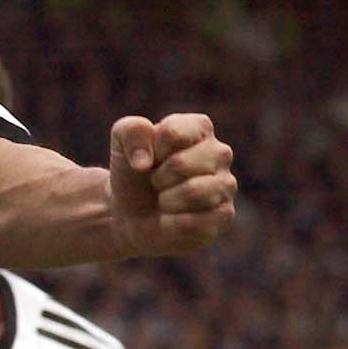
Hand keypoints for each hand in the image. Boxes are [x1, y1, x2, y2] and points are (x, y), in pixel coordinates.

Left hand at [108, 113, 236, 256]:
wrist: (131, 213)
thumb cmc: (134, 172)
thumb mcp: (121, 143)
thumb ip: (130, 131)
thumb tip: (144, 161)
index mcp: (199, 127)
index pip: (173, 133)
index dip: (151, 149)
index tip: (150, 156)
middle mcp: (220, 153)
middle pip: (181, 164)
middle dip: (157, 177)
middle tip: (156, 181)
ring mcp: (226, 185)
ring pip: (194, 192)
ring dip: (166, 199)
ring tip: (164, 198)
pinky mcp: (224, 215)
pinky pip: (195, 220)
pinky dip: (172, 221)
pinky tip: (173, 217)